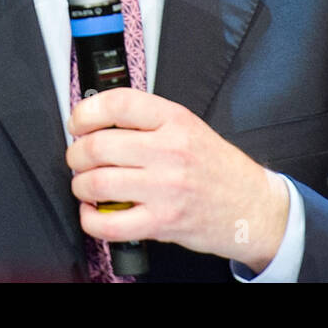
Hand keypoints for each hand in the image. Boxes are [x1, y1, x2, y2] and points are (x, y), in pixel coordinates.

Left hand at [66, 87, 289, 271]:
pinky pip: (108, 224)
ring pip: (96, 183)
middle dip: (76, 153)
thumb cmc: (217, 168)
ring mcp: (164, 188)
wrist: (251, 206)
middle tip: (78, 157)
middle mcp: (169, 151)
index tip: (77, 121)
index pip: (118, 103)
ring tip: (86, 185)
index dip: (86, 111)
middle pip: (98, 145)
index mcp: (174, 120)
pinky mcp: (161, 222)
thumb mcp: (189, 127)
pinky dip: (90, 219)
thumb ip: (148, 120)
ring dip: (80, 185)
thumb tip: (99, 120)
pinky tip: (95, 211)